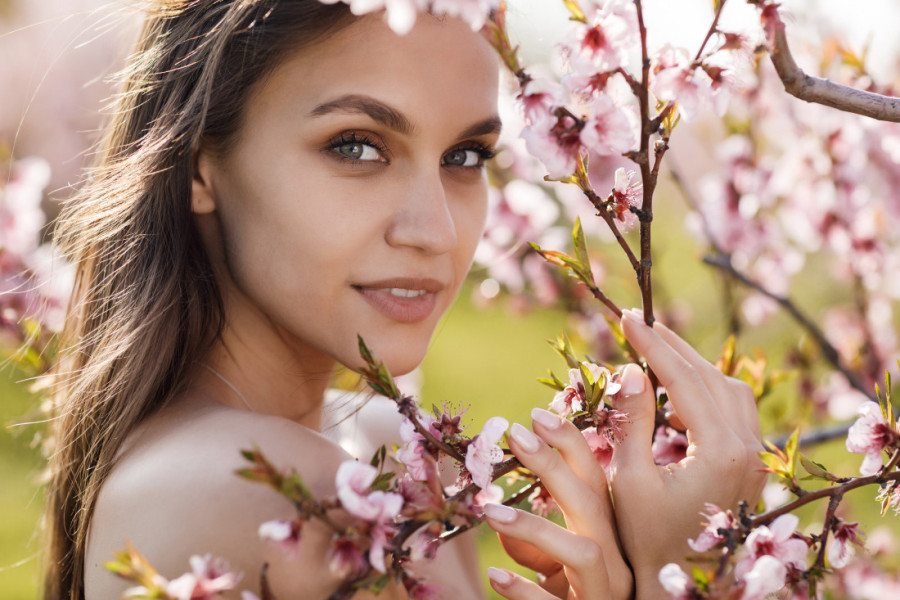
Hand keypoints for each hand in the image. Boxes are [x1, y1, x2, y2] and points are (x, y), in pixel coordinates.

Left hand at [484, 411, 632, 599]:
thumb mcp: (556, 570)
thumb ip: (538, 542)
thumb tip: (500, 512)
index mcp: (611, 537)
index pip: (597, 480)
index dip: (570, 444)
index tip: (534, 414)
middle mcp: (616, 562)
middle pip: (592, 505)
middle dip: (554, 466)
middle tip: (515, 434)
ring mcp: (604, 595)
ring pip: (583, 553)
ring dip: (535, 528)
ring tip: (488, 512)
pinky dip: (525, 591)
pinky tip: (494, 576)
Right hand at [610, 309, 765, 598]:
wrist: (679, 588)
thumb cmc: (648, 540)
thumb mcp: (631, 480)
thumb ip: (633, 421)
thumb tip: (631, 369)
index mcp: (720, 452)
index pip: (685, 380)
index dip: (653, 345)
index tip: (627, 318)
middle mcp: (748, 450)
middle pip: (712, 377)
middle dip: (674, 347)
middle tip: (639, 323)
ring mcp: (755, 459)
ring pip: (730, 390)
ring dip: (693, 367)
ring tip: (655, 352)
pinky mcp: (750, 466)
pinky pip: (736, 411)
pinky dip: (707, 391)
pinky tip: (678, 395)